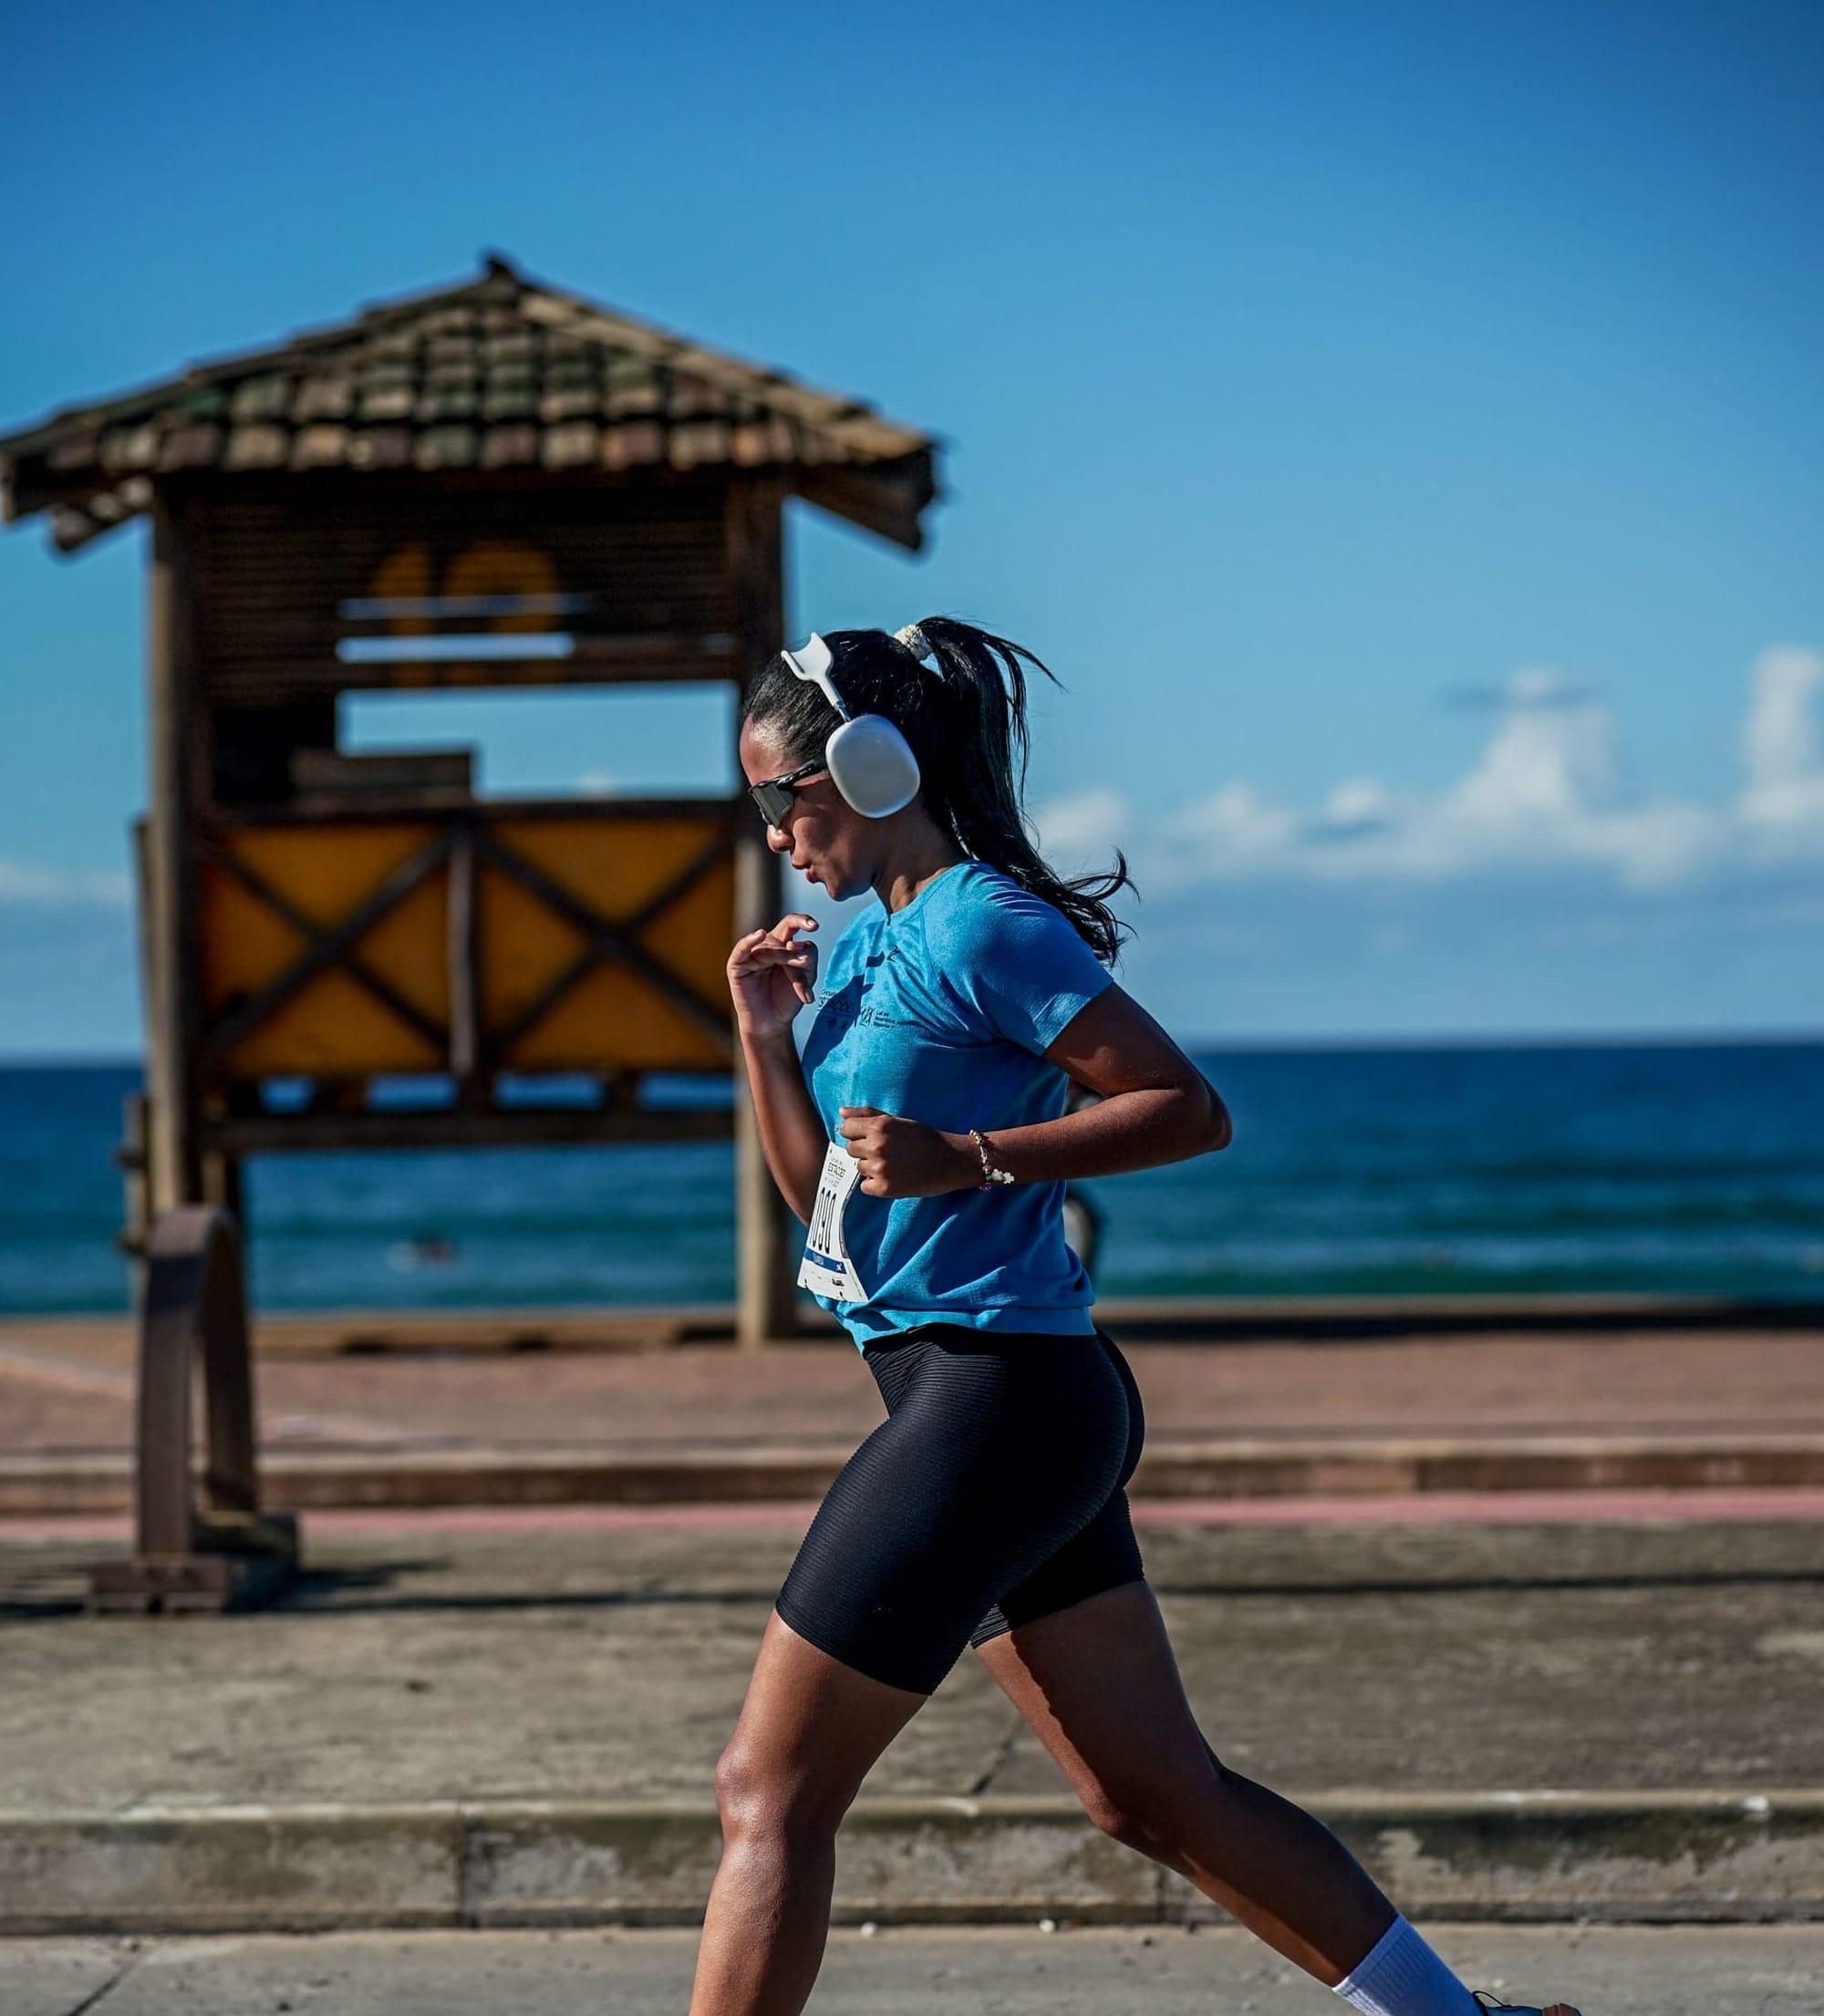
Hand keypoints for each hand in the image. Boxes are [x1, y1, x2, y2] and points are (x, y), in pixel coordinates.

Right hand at [728, 914, 817, 1037]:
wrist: (772, 1023)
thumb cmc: (787, 999)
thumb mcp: (807, 977)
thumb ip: (808, 956)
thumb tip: (798, 943)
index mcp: (784, 944)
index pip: (792, 923)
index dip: (803, 920)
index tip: (814, 926)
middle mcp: (767, 945)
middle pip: (783, 934)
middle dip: (795, 948)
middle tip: (805, 963)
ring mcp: (752, 954)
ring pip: (771, 948)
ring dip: (786, 960)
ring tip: (798, 982)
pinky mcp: (737, 965)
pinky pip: (742, 948)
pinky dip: (750, 940)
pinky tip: (760, 935)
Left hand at [838, 1106, 978, 1197]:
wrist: (951, 1161)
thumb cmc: (926, 1138)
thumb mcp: (898, 1121)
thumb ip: (868, 1115)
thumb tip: (841, 1112)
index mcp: (879, 1126)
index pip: (845, 1129)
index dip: (855, 1133)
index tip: (868, 1137)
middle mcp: (876, 1146)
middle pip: (850, 1149)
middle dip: (863, 1150)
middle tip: (886, 1152)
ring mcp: (879, 1168)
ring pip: (858, 1168)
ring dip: (871, 1167)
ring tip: (893, 1164)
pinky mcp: (884, 1188)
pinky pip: (865, 1186)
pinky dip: (876, 1184)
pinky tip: (893, 1177)